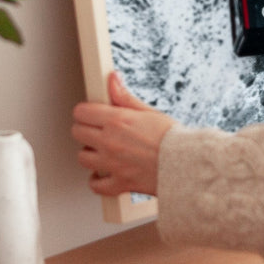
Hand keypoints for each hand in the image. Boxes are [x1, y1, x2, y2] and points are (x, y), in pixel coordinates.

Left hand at [71, 71, 175, 197]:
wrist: (187, 164)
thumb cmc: (172, 138)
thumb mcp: (148, 112)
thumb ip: (124, 97)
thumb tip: (113, 79)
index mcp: (117, 121)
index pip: (82, 112)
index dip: (85, 111)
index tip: (91, 113)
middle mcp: (110, 142)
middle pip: (77, 133)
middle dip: (85, 129)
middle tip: (97, 130)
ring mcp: (112, 164)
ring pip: (82, 158)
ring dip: (90, 154)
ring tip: (102, 150)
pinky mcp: (118, 183)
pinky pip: (95, 185)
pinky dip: (97, 180)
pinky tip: (104, 173)